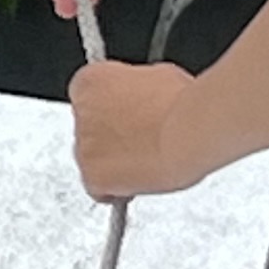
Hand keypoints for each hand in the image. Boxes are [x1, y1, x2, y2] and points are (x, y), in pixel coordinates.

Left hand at [67, 59, 206, 202]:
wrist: (187, 133)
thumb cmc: (180, 105)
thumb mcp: (157, 78)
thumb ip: (136, 88)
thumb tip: (144, 97)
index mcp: (90, 81)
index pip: (89, 97)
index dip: (113, 110)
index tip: (127, 118)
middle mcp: (81, 111)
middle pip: (90, 128)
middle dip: (111, 136)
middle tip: (139, 142)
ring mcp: (84, 144)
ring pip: (92, 158)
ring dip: (112, 162)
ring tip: (145, 163)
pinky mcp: (92, 175)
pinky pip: (97, 188)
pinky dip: (114, 190)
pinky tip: (135, 183)